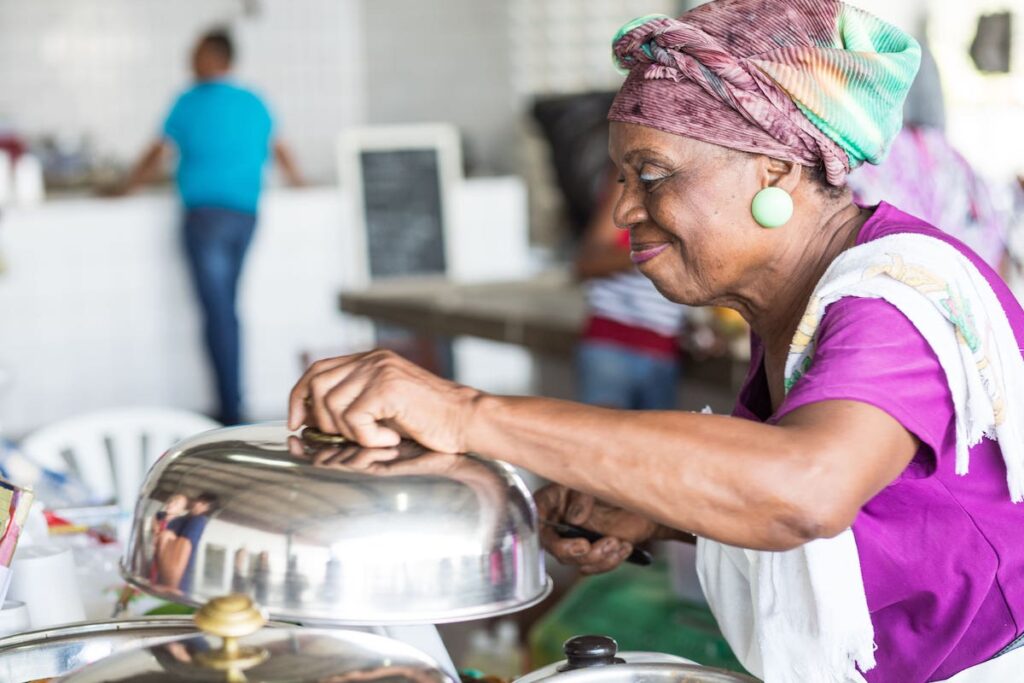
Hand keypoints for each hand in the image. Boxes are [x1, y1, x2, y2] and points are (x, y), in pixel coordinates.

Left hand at [288, 349, 481, 451]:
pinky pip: (354, 419)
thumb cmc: (429, 420)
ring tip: (377, 438)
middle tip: (343, 438)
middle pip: (317, 384)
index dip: (298, 395)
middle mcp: (373, 360)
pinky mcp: (387, 388)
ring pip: (333, 405)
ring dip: (349, 432)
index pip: (318, 369)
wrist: (466, 420)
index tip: (295, 420)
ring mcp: (380, 371)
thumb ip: (351, 402)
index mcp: (370, 360)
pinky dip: (368, 438)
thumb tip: (307, 415)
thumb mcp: (384, 406)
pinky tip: (390, 439)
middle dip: (319, 418)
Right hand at [535, 484, 664, 574]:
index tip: (577, 542)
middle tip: (591, 547)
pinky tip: (624, 547)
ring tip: (616, 543)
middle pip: (555, 548)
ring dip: (597, 558)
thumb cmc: (608, 485)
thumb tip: (573, 518)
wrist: (637, 498)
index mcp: (551, 502)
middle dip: (575, 553)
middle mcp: (557, 523)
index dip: (549, 537)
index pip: (537, 522)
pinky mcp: (590, 553)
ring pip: (576, 561)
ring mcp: (573, 540)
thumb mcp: (593, 484)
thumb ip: (581, 498)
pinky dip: (610, 560)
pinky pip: (594, 566)